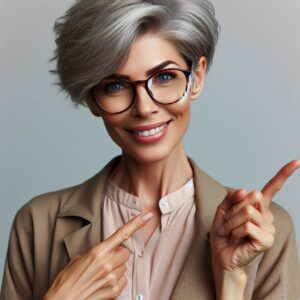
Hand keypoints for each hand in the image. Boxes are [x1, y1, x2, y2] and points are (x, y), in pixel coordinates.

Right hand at [44, 212, 152, 299]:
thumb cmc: (66, 281)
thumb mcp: (78, 260)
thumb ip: (95, 253)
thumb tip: (106, 253)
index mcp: (97, 252)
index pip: (121, 234)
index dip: (136, 223)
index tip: (147, 216)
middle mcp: (107, 263)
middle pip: (125, 252)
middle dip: (118, 254)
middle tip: (105, 261)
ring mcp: (112, 277)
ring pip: (124, 266)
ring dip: (116, 268)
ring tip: (100, 275)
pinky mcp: (115, 290)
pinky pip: (123, 279)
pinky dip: (116, 280)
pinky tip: (103, 283)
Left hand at [210, 160, 299, 298]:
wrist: (222, 255)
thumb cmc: (224, 233)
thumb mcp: (223, 209)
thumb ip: (232, 197)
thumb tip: (245, 189)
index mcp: (258, 206)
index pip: (273, 187)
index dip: (284, 174)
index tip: (297, 162)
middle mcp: (267, 215)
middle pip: (252, 196)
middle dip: (234, 208)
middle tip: (229, 222)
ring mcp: (269, 228)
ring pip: (248, 211)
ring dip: (231, 221)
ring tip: (230, 232)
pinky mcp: (267, 240)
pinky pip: (247, 225)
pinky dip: (235, 230)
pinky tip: (236, 239)